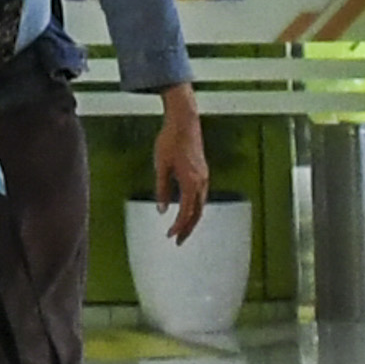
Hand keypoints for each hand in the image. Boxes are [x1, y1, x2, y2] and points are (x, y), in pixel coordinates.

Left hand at [154, 87, 210, 242]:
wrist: (184, 121)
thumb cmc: (170, 141)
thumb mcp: (160, 166)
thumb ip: (161, 189)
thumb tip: (162, 210)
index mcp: (191, 182)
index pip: (186, 212)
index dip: (178, 226)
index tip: (169, 236)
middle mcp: (201, 182)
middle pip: (197, 212)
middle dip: (188, 228)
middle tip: (178, 242)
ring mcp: (204, 176)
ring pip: (201, 205)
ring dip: (192, 219)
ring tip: (182, 230)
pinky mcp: (203, 172)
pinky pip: (202, 196)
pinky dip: (196, 207)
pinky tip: (188, 210)